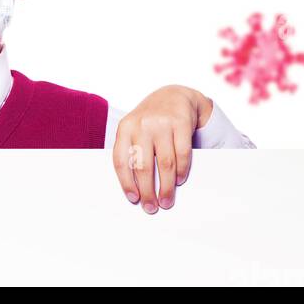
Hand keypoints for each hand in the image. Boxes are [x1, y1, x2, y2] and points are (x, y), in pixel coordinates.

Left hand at [112, 85, 212, 214]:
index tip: (133, 199)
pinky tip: (180, 181)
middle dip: (148, 191)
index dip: (126, 183)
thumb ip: (132, 151)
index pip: (121, 161)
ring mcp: (162, 123)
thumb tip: (137, 188)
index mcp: (125, 128)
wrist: (174, 95)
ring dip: (167, 187)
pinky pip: (182, 154)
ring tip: (167, 200)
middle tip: (152, 207)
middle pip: (143, 166)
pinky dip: (182, 171)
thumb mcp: (135, 129)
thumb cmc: (151, 121)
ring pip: (165, 163)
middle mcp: (142, 125)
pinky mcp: (182, 123)